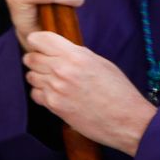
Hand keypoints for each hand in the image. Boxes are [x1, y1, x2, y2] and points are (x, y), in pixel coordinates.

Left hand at [22, 31, 156, 154]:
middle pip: (30, 57)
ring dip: (39, 77)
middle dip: (36, 60)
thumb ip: (75, 54)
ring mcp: (56, 88)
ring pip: (30, 76)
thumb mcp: (101, 63)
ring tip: (54, 82)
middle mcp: (62, 69)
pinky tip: (56, 95)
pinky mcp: (54, 106)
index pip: (40, 39)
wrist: (128, 121)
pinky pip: (35, 94)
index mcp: (75, 55)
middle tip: (46, 65)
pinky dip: (42, 94)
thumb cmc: (119, 91)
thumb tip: (56, 49)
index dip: (37, 41)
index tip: (39, 45)